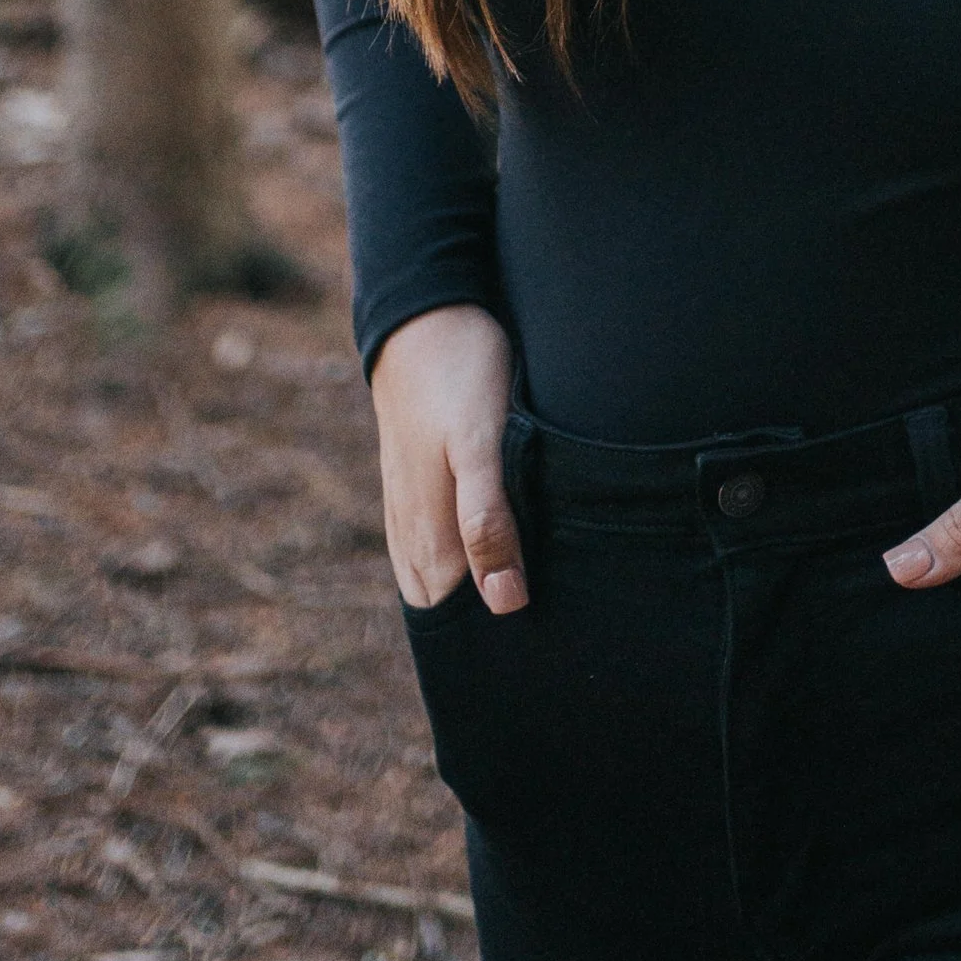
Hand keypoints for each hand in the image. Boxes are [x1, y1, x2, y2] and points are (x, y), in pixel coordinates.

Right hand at [368, 306, 524, 614]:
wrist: (423, 320)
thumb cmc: (459, 377)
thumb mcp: (480, 444)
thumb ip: (487, 521)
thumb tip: (505, 602)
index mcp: (431, 542)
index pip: (462, 627)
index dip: (502, 641)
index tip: (548, 640)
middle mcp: (413, 540)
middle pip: (451, 612)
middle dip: (490, 627)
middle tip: (551, 625)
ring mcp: (409, 517)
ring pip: (441, 585)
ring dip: (477, 597)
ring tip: (533, 601)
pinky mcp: (414, 492)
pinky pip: (433, 553)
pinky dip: (462, 568)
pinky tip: (497, 558)